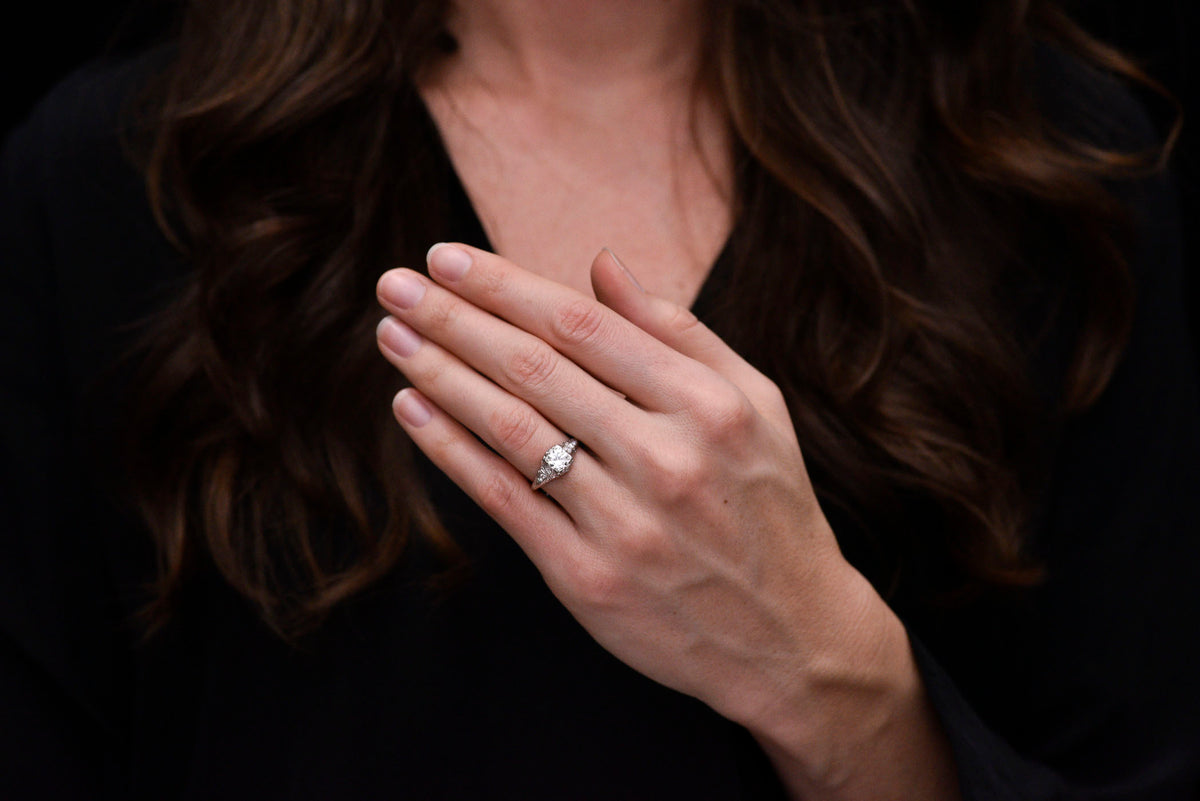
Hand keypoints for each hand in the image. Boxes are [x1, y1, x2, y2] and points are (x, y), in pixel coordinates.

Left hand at [375, 244, 956, 798]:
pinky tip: (412, 411)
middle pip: (535, 369)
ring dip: (440, 376)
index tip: (447, 257)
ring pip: (511, 430)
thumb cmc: (771, 507)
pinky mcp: (589, 579)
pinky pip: (504, 501)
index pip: (583, 325)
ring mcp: (625, 524)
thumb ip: (679, 332)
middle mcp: (667, 459)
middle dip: (453, 319)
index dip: (505, 286)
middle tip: (395, 284)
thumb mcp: (756, 406)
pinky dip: (451, 452)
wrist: (792, 638)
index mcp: (708, 405)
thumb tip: (602, 264)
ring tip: (393, 337)